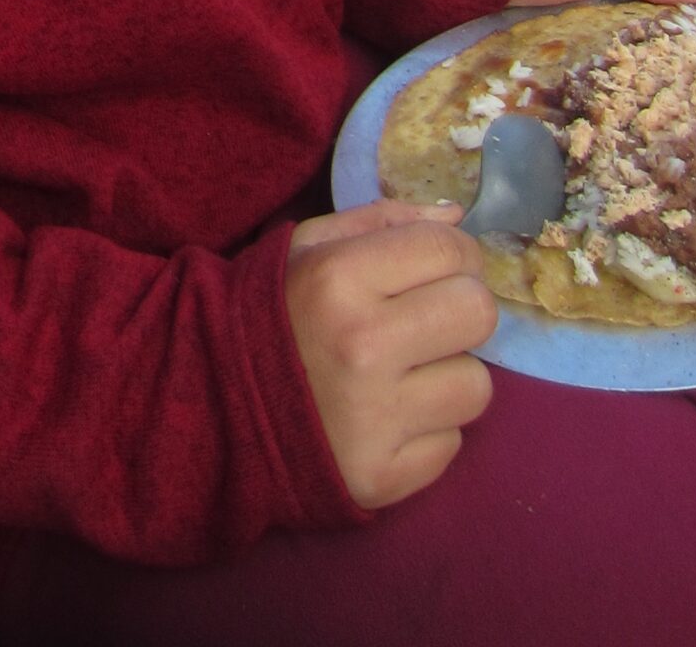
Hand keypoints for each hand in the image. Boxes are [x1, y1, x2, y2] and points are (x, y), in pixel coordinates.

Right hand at [284, 201, 495, 508]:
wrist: (216, 406)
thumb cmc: (272, 314)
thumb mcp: (309, 248)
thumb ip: (382, 222)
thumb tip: (457, 219)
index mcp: (339, 279)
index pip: (449, 250)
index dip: (455, 255)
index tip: (439, 268)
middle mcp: (363, 346)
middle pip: (478, 313)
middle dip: (459, 310)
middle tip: (427, 320)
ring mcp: (376, 419)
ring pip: (476, 385)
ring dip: (446, 376)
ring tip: (403, 375)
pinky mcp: (384, 477)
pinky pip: (451, 444)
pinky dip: (426, 430)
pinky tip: (386, 418)